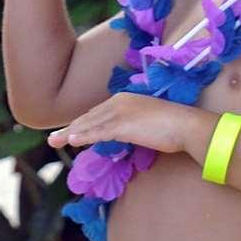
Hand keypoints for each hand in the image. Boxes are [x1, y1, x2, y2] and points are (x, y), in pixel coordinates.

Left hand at [49, 92, 209, 155]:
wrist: (187, 125)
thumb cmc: (172, 126)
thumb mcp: (146, 122)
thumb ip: (130, 126)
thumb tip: (119, 136)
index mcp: (124, 99)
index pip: (97, 113)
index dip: (82, 124)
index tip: (69, 132)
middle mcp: (119, 102)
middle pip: (89, 118)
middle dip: (70, 129)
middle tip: (53, 139)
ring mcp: (121, 112)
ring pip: (90, 125)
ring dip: (70, 134)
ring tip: (54, 141)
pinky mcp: (124, 124)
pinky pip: (99, 132)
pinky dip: (84, 137)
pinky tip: (72, 141)